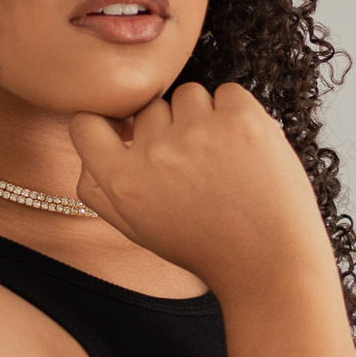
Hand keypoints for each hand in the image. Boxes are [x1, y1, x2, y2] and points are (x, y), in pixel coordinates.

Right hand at [68, 82, 331, 295]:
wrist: (270, 263)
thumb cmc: (205, 247)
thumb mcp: (139, 229)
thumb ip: (100, 190)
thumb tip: (85, 146)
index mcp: (124, 183)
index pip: (87, 124)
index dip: (108, 124)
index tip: (128, 132)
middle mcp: (156, 153)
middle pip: (148, 108)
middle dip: (168, 129)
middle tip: (194, 168)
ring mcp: (200, 132)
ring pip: (188, 96)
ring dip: (202, 118)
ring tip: (222, 160)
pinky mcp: (242, 120)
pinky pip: (227, 93)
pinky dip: (236, 114)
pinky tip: (244, 150)